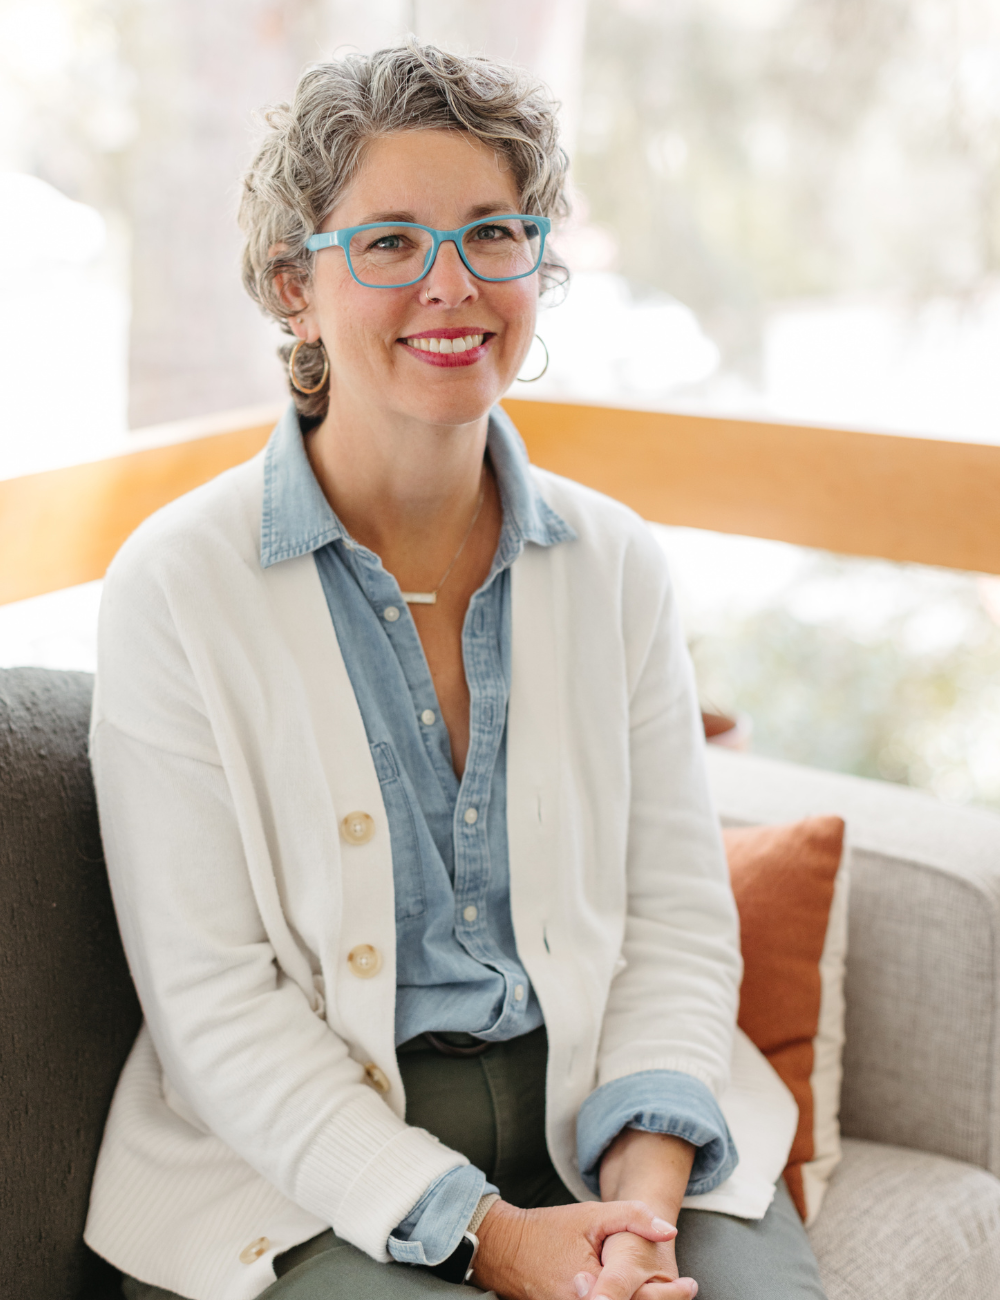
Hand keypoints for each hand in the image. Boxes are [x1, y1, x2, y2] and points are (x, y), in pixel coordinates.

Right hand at [471, 1198, 676, 1299]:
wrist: (505, 1249)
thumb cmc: (548, 1230)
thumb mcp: (590, 1215)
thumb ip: (631, 1217)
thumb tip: (669, 1230)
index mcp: (594, 1289)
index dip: (671, 1295)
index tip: (691, 1285)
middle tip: (683, 1290)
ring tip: (662, 1292)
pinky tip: (635, 1295)